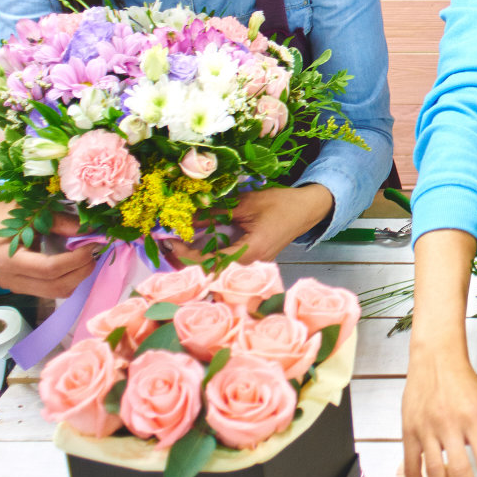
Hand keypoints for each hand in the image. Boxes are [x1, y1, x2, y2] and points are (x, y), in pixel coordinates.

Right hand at [0, 194, 95, 297]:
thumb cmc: (7, 212)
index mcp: (8, 260)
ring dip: (76, 278)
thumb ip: (62, 222)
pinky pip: (50, 291)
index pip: (50, 269)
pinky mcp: (22, 287)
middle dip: (81, 271)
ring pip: (55, 292)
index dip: (76, 260)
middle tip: (95, 252)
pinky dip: (68, 280)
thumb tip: (92, 230)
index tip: (93, 245)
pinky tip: (75, 264)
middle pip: (55, 286)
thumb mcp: (34, 212)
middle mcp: (10, 279)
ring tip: (87, 258)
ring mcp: (15, 286)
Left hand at [167, 183, 333, 265]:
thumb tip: (187, 216)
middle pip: (210, 272)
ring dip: (196, 258)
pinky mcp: (252, 260)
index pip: (210, 264)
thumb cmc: (280, 204)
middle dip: (186, 259)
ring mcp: (252, 265)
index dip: (186, 255)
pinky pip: (226, 263)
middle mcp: (250, 265)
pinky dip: (209, 255)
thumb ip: (216, 212)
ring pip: (217, 269)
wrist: (307, 209)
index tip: (171, 240)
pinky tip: (198, 244)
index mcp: (250, 252)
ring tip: (179, 242)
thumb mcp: (245, 204)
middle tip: (169, 242)